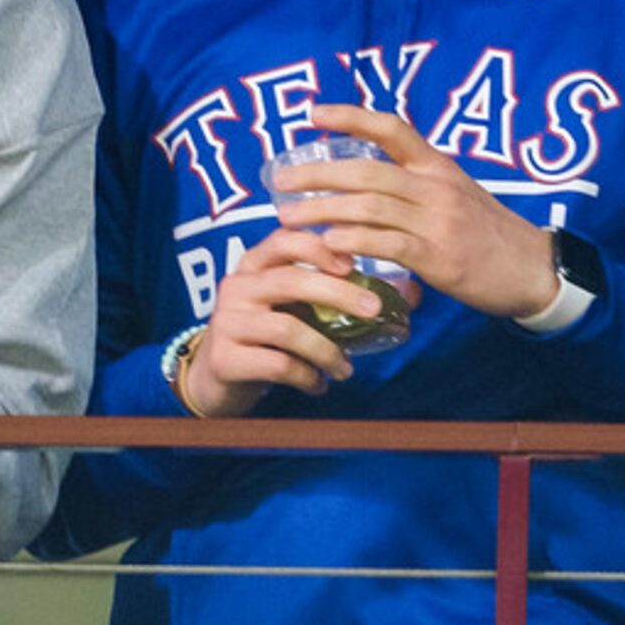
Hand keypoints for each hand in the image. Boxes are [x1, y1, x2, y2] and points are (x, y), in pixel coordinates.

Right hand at [177, 227, 406, 418]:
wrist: (214, 379)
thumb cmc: (265, 336)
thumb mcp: (293, 307)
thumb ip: (335, 294)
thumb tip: (410, 292)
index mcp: (253, 264)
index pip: (285, 239)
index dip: (320, 246)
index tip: (353, 264)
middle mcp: (237, 286)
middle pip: (292, 280)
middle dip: (339, 294)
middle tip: (374, 311)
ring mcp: (227, 322)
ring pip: (288, 328)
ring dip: (327, 350)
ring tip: (345, 369)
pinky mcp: (225, 358)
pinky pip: (278, 364)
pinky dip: (307, 376)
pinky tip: (319, 385)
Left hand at [293, 103, 557, 318]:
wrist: (533, 268)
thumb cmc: (487, 233)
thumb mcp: (455, 194)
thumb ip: (415, 187)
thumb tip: (365, 187)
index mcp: (438, 165)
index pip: (392, 128)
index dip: (352, 117)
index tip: (314, 113)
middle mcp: (436, 187)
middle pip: (367, 170)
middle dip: (318, 173)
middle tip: (280, 180)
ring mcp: (438, 221)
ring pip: (371, 207)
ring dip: (324, 210)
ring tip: (289, 218)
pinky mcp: (440, 258)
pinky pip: (389, 245)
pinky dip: (355, 242)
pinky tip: (330, 243)